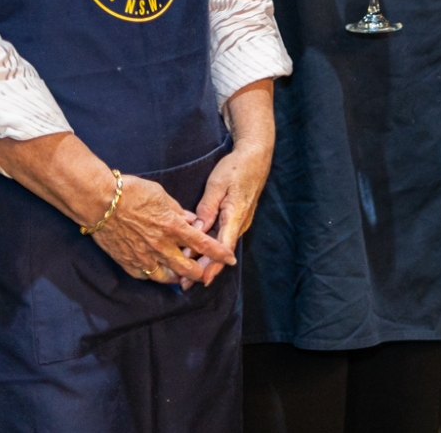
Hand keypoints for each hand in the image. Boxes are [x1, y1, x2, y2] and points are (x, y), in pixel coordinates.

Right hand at [92, 174, 233, 288]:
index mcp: (173, 228)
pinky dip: (155, 276)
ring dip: (178, 278)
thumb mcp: (161, 195)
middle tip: (206, 273)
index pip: (204, 245)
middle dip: (201, 273)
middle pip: (188, 269)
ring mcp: (144, 258)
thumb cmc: (131, 193)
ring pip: (167, 277)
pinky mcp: (128, 263)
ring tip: (183, 277)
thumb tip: (191, 220)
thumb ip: (178, 211)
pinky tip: (158, 273)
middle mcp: (161, 247)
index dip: (219, 253)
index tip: (230, 259)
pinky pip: (146, 276)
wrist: (100, 202)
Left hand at [187, 79, 274, 287]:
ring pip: (221, 246)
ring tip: (186, 273)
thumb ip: (207, 209)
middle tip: (184, 283)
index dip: (210, 265)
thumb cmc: (235, 168)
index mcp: (235, 216)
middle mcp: (240, 223)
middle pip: (221, 252)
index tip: (198, 279)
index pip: (223, 247)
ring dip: (205, 260)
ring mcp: (240, 222)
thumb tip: (197, 231)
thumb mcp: (218, 185)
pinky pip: (223, 238)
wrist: (256, 157)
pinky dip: (209, 248)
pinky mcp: (236, 218)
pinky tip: (197, 255)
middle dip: (204, 269)